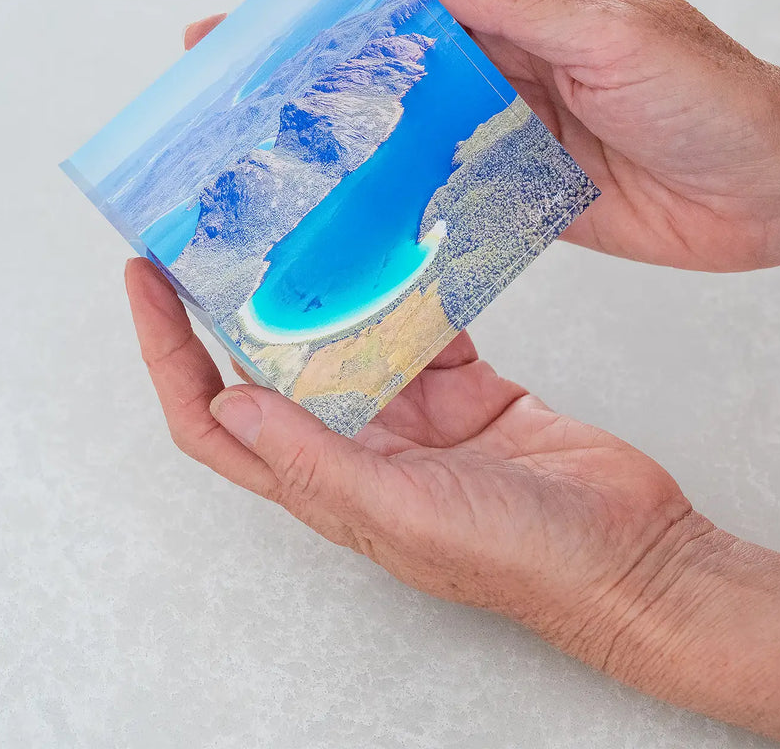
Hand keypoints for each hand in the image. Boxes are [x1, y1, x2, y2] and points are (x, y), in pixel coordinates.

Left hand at [125, 258, 701, 658]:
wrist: (633, 555)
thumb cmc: (526, 559)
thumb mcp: (410, 514)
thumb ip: (321, 463)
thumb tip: (232, 408)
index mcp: (327, 483)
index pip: (215, 416)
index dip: (169, 353)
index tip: (146, 279)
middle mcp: (358, 446)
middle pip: (270, 366)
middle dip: (234, 301)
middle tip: (217, 228)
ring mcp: (413, 417)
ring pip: (347, 334)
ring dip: (322, 284)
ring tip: (302, 219)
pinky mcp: (467, 389)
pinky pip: (422, 323)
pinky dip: (410, 285)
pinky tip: (403, 244)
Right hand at [214, 0, 779, 271]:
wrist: (778, 188)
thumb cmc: (716, 96)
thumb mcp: (617, 33)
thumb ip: (519, 0)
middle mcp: (509, 52)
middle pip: (389, 41)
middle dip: (306, 46)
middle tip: (223, 59)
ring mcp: (511, 121)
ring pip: (404, 114)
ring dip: (338, 121)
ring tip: (260, 137)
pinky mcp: (522, 185)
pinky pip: (443, 182)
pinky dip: (392, 189)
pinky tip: (341, 205)